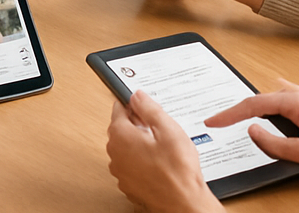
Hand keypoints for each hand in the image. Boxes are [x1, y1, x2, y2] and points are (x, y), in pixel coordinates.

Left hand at [106, 92, 222, 212]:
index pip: (118, 109)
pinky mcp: (128, 184)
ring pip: (126, 148)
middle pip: (121, 128)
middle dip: (137, 124)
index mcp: (121, 136)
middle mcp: (115, 154)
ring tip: (162, 148)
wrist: (183, 203)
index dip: (133, 105)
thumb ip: (149, 108)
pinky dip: (141, 161)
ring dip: (139, 144)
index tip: (144, 106)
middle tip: (158, 128)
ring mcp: (120, 171)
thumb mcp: (168, 129)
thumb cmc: (177, 170)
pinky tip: (159, 164)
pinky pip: (131, 165)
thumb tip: (137, 96)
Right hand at [205, 80, 298, 175]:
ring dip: (248, 110)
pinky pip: (275, 106)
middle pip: (256, 101)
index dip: (229, 114)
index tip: (212, 121)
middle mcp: (295, 96)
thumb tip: (252, 132)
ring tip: (230, 120)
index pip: (252, 105)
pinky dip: (260, 111)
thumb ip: (276, 144)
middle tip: (216, 121)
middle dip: (234, 111)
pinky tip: (258, 116)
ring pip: (265, 103)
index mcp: (294, 101)